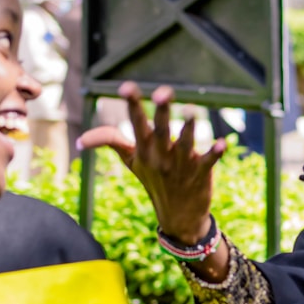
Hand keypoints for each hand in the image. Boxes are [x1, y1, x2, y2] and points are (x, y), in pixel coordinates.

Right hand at [77, 81, 225, 246]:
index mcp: (144, 150)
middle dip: (161, 111)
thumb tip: (80, 140)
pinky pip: (208, 162)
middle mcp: (161, 156)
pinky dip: (215, 153)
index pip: (136, 124)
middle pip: (161, 130)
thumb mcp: (131, 161)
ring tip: (191, 110)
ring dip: (189, 128)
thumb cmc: (154, 180)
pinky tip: (222, 144)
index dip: (132, 104)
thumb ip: (111, 142)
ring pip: (186, 144)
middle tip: (162, 92)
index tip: (126, 87)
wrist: (178, 216)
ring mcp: (182, 165)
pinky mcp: (201, 173)